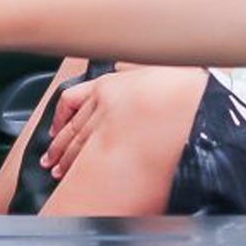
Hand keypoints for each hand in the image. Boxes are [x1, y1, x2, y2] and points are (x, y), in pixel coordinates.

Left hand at [42, 66, 203, 178]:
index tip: (56, 128)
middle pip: (72, 127)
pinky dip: (79, 166)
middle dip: (59, 145)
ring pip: (78, 144)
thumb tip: (125, 72)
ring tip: (58, 172)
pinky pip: (91, 157)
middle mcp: (103, 104)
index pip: (71, 99)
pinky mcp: (117, 141)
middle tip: (50, 159)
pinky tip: (73, 175)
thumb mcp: (152, 69)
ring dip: (66, 159)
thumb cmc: (180, 82)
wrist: (195, 94)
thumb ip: (134, 74)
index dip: (60, 118)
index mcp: (109, 84)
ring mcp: (108, 123)